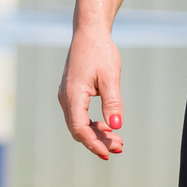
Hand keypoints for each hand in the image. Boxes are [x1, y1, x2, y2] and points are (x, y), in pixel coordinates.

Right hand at [59, 28, 125, 157]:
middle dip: (98, 141)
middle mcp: (66, 98)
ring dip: (97, 134)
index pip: (79, 129)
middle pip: (78, 130)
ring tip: (118, 141)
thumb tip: (117, 127)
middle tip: (120, 147)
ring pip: (79, 124)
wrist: (89, 33)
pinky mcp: (72, 93)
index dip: (93, 143)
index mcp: (73, 95)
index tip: (109, 153)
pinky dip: (93, 124)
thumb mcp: (111, 77)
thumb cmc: (100, 52)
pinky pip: (80, 115)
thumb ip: (113, 103)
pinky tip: (109, 127)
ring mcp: (67, 96)